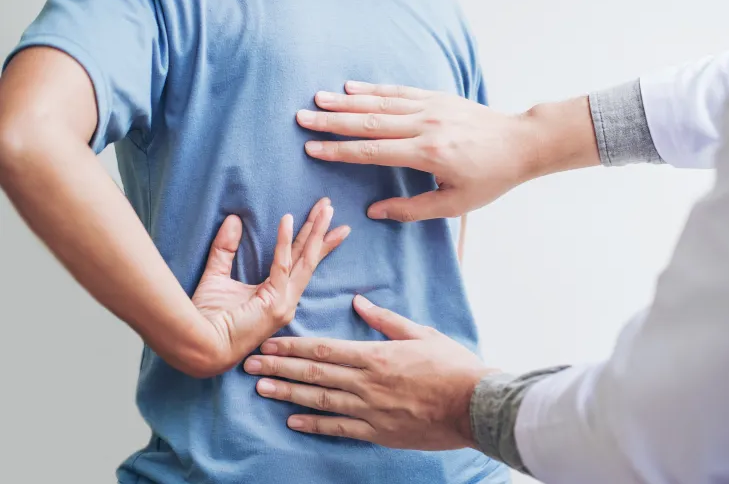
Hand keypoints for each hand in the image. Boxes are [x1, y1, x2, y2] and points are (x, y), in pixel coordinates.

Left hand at [192, 198, 349, 374]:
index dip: (311, 240)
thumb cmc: (205, 319)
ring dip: (315, 231)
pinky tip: (287, 219)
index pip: (299, 262)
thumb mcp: (217, 276)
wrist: (198, 345)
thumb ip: (225, 249)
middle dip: (321, 230)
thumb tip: (233, 220)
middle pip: (309, 258)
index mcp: (277, 296)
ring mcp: (284, 303)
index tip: (323, 220)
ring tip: (325, 208)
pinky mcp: (275, 303)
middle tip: (330, 206)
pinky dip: (284, 241)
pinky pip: (282, 265)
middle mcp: (286, 300)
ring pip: (305, 260)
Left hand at [243, 295, 496, 449]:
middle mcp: (366, 383)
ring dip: (288, 395)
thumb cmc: (452, 365)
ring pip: (320, 401)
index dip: (293, 347)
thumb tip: (359, 302)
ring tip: (261, 389)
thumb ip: (386, 320)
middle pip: (314, 374)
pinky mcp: (379, 432)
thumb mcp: (421, 333)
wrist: (474, 405)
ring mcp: (370, 410)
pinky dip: (315, 425)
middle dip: (279, 368)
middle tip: (250, 365)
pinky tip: (293, 421)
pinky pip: (340, 428)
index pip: (324, 350)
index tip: (269, 343)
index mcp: (376, 355)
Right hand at [297, 82, 537, 221]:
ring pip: (381, 102)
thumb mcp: (455, 204)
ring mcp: (432, 108)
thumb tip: (374, 212)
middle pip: (370, 122)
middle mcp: (426, 126)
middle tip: (302, 118)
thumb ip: (412, 208)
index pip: (373, 152)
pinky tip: (351, 87)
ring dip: (347, 101)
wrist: (520, 143)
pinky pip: (400, 91)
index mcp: (428, 154)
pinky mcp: (438, 97)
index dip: (340, 151)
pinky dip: (373, 89)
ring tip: (317, 99)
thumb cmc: (490, 178)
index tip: (312, 149)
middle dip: (333, 121)